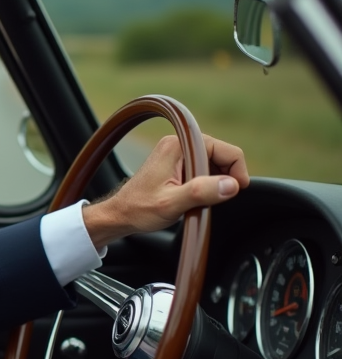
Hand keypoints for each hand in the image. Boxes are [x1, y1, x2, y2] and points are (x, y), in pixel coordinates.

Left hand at [83, 133, 248, 247]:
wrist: (120, 214)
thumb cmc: (140, 209)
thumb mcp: (172, 204)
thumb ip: (201, 192)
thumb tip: (231, 185)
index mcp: (178, 145)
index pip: (228, 150)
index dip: (238, 172)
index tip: (235, 193)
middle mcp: (179, 144)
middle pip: (223, 155)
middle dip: (225, 178)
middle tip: (213, 200)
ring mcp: (179, 153)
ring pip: (216, 164)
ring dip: (216, 182)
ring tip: (200, 200)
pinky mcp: (179, 164)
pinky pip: (205, 170)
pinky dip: (208, 184)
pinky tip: (196, 198)